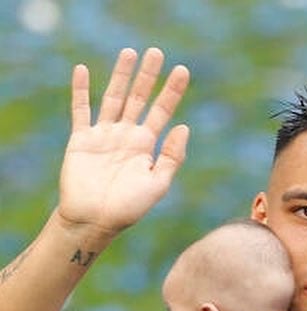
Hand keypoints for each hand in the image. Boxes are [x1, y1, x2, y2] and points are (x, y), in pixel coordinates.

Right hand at [58, 48, 188, 235]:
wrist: (96, 220)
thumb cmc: (129, 208)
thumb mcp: (158, 184)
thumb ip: (171, 157)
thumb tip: (184, 127)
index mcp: (147, 147)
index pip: (162, 112)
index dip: (172, 92)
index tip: (183, 71)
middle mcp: (126, 136)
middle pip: (139, 99)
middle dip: (149, 77)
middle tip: (157, 52)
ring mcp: (104, 135)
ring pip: (113, 98)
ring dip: (121, 76)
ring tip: (130, 53)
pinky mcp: (81, 139)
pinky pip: (81, 110)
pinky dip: (81, 90)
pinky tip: (84, 70)